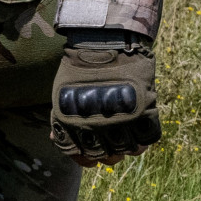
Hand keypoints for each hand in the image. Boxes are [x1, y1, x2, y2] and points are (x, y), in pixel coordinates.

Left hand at [51, 28, 160, 163]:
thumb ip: (60, 118)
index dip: (84, 159)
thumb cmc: (79, 66)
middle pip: (103, 156)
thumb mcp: (62, 93)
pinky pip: (146, 139)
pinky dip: (143, 140)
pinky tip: (138, 135)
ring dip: (124, 149)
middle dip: (105, 155)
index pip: (78, 155)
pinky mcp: (143, 112)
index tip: (89, 156)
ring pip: (125, 151)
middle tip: (109, 148)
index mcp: (70, 123)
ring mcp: (120, 121)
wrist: (104, 42)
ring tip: (124, 140)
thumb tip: (54, 141)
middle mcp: (94, 127)